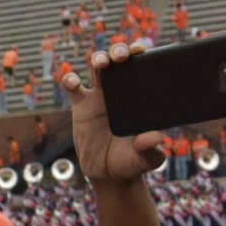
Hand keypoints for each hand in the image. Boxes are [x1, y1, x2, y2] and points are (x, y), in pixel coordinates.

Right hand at [60, 41, 168, 184]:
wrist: (109, 174)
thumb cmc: (132, 162)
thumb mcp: (145, 158)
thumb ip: (151, 149)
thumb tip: (155, 137)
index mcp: (139, 97)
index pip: (141, 68)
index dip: (141, 55)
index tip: (142, 51)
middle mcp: (120, 91)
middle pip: (118, 61)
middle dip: (119, 51)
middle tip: (121, 56)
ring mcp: (99, 97)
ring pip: (97, 68)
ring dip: (99, 59)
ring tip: (101, 63)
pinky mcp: (81, 106)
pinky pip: (73, 88)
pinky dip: (70, 80)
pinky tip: (73, 81)